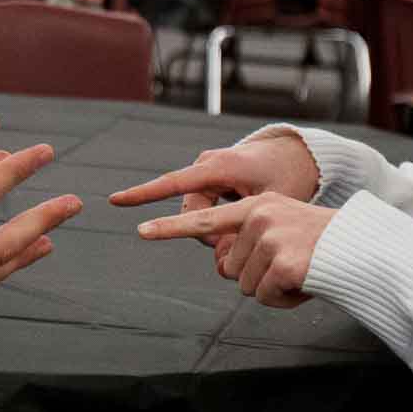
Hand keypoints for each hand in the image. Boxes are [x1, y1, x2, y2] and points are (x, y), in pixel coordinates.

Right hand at [107, 133, 318, 247]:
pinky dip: (217, 218)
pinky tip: (239, 217)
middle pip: (191, 212)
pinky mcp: (212, 177)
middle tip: (238, 240)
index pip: (172, 183)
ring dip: (214, 227)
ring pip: (197, 213)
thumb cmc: (287, 176)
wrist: (297, 154)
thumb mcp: (268, 205)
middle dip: (209, 233)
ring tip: (244, 226)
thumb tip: (219, 257)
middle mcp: (207, 166)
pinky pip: (205, 206)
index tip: (115, 200)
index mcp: (218, 167)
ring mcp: (208, 171)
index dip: (143, 194)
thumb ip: (240, 230)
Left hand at [136, 192, 333, 306]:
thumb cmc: (321, 246)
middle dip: (255, 277)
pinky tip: (304, 284)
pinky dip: (284, 299)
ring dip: (271, 289)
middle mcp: (258, 217)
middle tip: (288, 266)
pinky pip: (265, 297)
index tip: (141, 230)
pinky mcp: (281, 262)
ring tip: (299, 271)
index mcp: (256, 207)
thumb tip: (223, 269)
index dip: (170, 228)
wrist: (362, 250)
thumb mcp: (280, 233)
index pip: (206, 219)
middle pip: (230, 269)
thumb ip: (247, 245)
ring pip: (246, 286)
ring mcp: (269, 238)